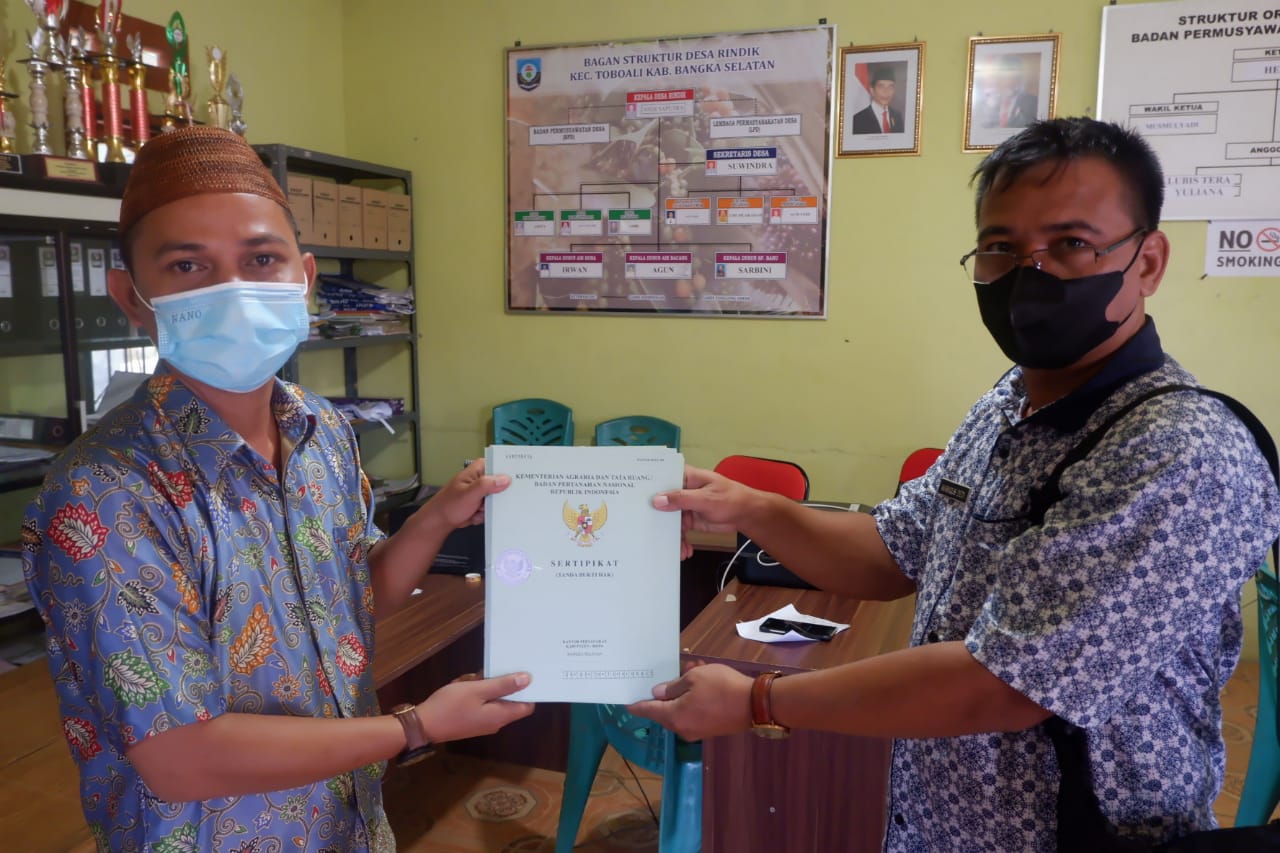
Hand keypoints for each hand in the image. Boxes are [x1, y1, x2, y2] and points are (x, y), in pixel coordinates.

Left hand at [414, 459, 510, 531]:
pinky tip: (475, 516)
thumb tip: (506, 479)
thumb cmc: (449, 505)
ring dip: (492, 508)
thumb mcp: (469, 493)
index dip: (510, 471)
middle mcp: (482, 479)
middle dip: (501, 495)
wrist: (439, 522)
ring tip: (477, 511)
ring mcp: (483, 492)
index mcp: (478, 469)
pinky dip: (486, 515)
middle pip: (503, 483)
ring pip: (499, 498)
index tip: (520, 479)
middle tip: (493, 502)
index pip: (499, 464)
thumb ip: (487, 485)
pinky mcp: (483, 504)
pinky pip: (494, 509)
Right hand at [415, 672, 534, 742]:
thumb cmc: (451, 706)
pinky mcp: (473, 720)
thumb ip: (503, 685)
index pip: (527, 705)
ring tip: (471, 678)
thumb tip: (528, 680)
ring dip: (485, 686)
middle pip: (509, 700)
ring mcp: (483, 722)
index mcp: (501, 716)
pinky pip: (482, 703)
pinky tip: (464, 684)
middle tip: (487, 672)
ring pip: (493, 699)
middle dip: (501, 683)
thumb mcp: (477, 690)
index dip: (529, 690)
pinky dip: (477, 692)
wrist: (423, 725)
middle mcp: (496, 722)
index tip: (525, 672)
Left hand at [627, 662, 753, 740]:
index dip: (637, 705)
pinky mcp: (710, 729)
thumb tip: (658, 694)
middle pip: (666, 710)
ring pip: (681, 708)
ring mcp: (697, 731)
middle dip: (667, 691)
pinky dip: (694, 698)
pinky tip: (704, 681)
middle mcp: (682, 728)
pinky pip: (694, 712)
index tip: (626, 703)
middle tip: (674, 671)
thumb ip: (673, 687)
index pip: (648, 711)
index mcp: (674, 717)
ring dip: (684, 691)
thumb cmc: (721, 687)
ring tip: (694, 669)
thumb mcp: (694, 679)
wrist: (755, 704)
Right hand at [652, 466, 760, 559]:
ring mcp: (684, 506)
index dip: (647, 486)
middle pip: (661, 502)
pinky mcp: (689, 520)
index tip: (633, 497)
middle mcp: (681, 490)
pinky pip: (679, 531)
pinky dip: (680, 541)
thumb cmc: (730, 498)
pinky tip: (684, 551)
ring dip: (671, 536)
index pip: (661, 477)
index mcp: (685, 477)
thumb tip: (657, 500)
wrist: (747, 514)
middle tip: (646, 532)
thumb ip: (682, 499)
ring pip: (669, 520)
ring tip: (676, 550)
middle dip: (656, 518)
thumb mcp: (706, 498)